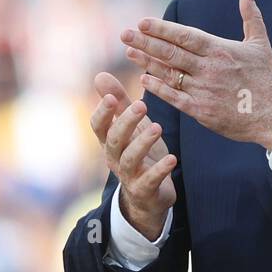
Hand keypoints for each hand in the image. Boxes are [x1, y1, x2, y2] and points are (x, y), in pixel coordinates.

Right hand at [89, 72, 175, 240]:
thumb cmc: (140, 153)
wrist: (149, 196)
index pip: (98, 126)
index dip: (102, 113)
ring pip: (131, 159)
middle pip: (115, 140)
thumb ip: (119, 103)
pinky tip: (173, 159)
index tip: (109, 97)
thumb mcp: (131, 128)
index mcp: (110, 141)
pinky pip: (150, 180)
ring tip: (158, 127)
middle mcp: (115, 158)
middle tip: (141, 105)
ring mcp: (129, 175)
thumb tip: (99, 75)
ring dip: (143, 143)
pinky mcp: (145, 190)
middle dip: (126, 122)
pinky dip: (160, 169)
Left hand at [121, 0, 271, 149]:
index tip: (142, 22)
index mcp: (221, 50)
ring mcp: (204, 90)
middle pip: (171, 53)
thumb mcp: (261, 44)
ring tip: (129, 53)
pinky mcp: (202, 111)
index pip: (185, 36)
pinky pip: (174, 97)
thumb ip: (251, 17)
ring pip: (169, 74)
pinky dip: (158, 88)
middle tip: (124, 34)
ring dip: (147, 63)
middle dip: (145, 43)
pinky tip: (145, 79)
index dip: (162, 29)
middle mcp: (209, 69)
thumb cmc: (267, 79)